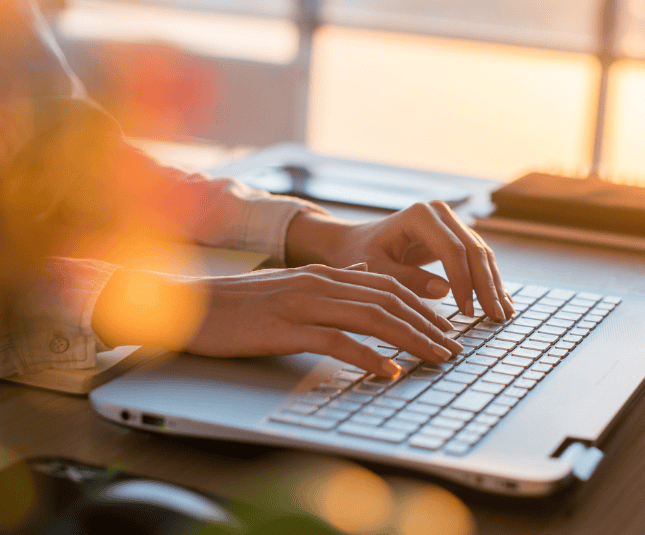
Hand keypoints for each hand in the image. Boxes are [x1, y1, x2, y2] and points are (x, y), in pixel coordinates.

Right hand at [92, 264, 462, 376]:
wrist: (190, 306)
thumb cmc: (238, 304)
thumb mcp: (289, 285)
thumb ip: (327, 283)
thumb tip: (363, 279)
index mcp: (323, 273)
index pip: (386, 286)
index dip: (421, 306)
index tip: (446, 328)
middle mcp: (319, 282)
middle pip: (389, 300)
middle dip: (428, 324)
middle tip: (454, 348)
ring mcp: (303, 303)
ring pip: (373, 317)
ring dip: (411, 339)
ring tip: (436, 358)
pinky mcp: (286, 327)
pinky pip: (337, 341)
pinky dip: (368, 357)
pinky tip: (388, 372)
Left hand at [285, 201, 514, 320]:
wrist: (354, 242)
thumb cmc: (358, 255)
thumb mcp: (375, 270)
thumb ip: (406, 279)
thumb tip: (445, 291)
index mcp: (419, 216)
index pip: (452, 250)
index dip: (464, 282)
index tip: (467, 312)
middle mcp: (440, 213)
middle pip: (474, 250)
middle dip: (487, 286)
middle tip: (497, 317)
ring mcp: (450, 222)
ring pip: (481, 254)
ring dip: (494, 285)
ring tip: (503, 314)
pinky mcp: (454, 235)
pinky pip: (477, 258)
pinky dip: (488, 281)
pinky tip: (500, 301)